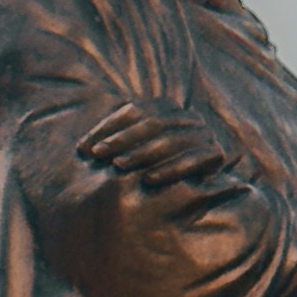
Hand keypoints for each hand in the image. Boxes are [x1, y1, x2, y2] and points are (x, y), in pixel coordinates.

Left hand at [78, 103, 239, 198]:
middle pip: (151, 123)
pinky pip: (191, 161)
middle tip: (99, 155)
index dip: (108, 127)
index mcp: (167, 108)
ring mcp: (203, 134)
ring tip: (119, 166)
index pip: (134, 111)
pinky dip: (170, 170)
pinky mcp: (215, 154)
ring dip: (142, 154)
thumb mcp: (139, 151)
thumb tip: (82, 149)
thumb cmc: (162, 168)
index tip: (85, 147)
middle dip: (122, 139)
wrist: (214, 187)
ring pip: (169, 141)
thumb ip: (115, 142)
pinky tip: (149, 180)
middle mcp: (187, 117)